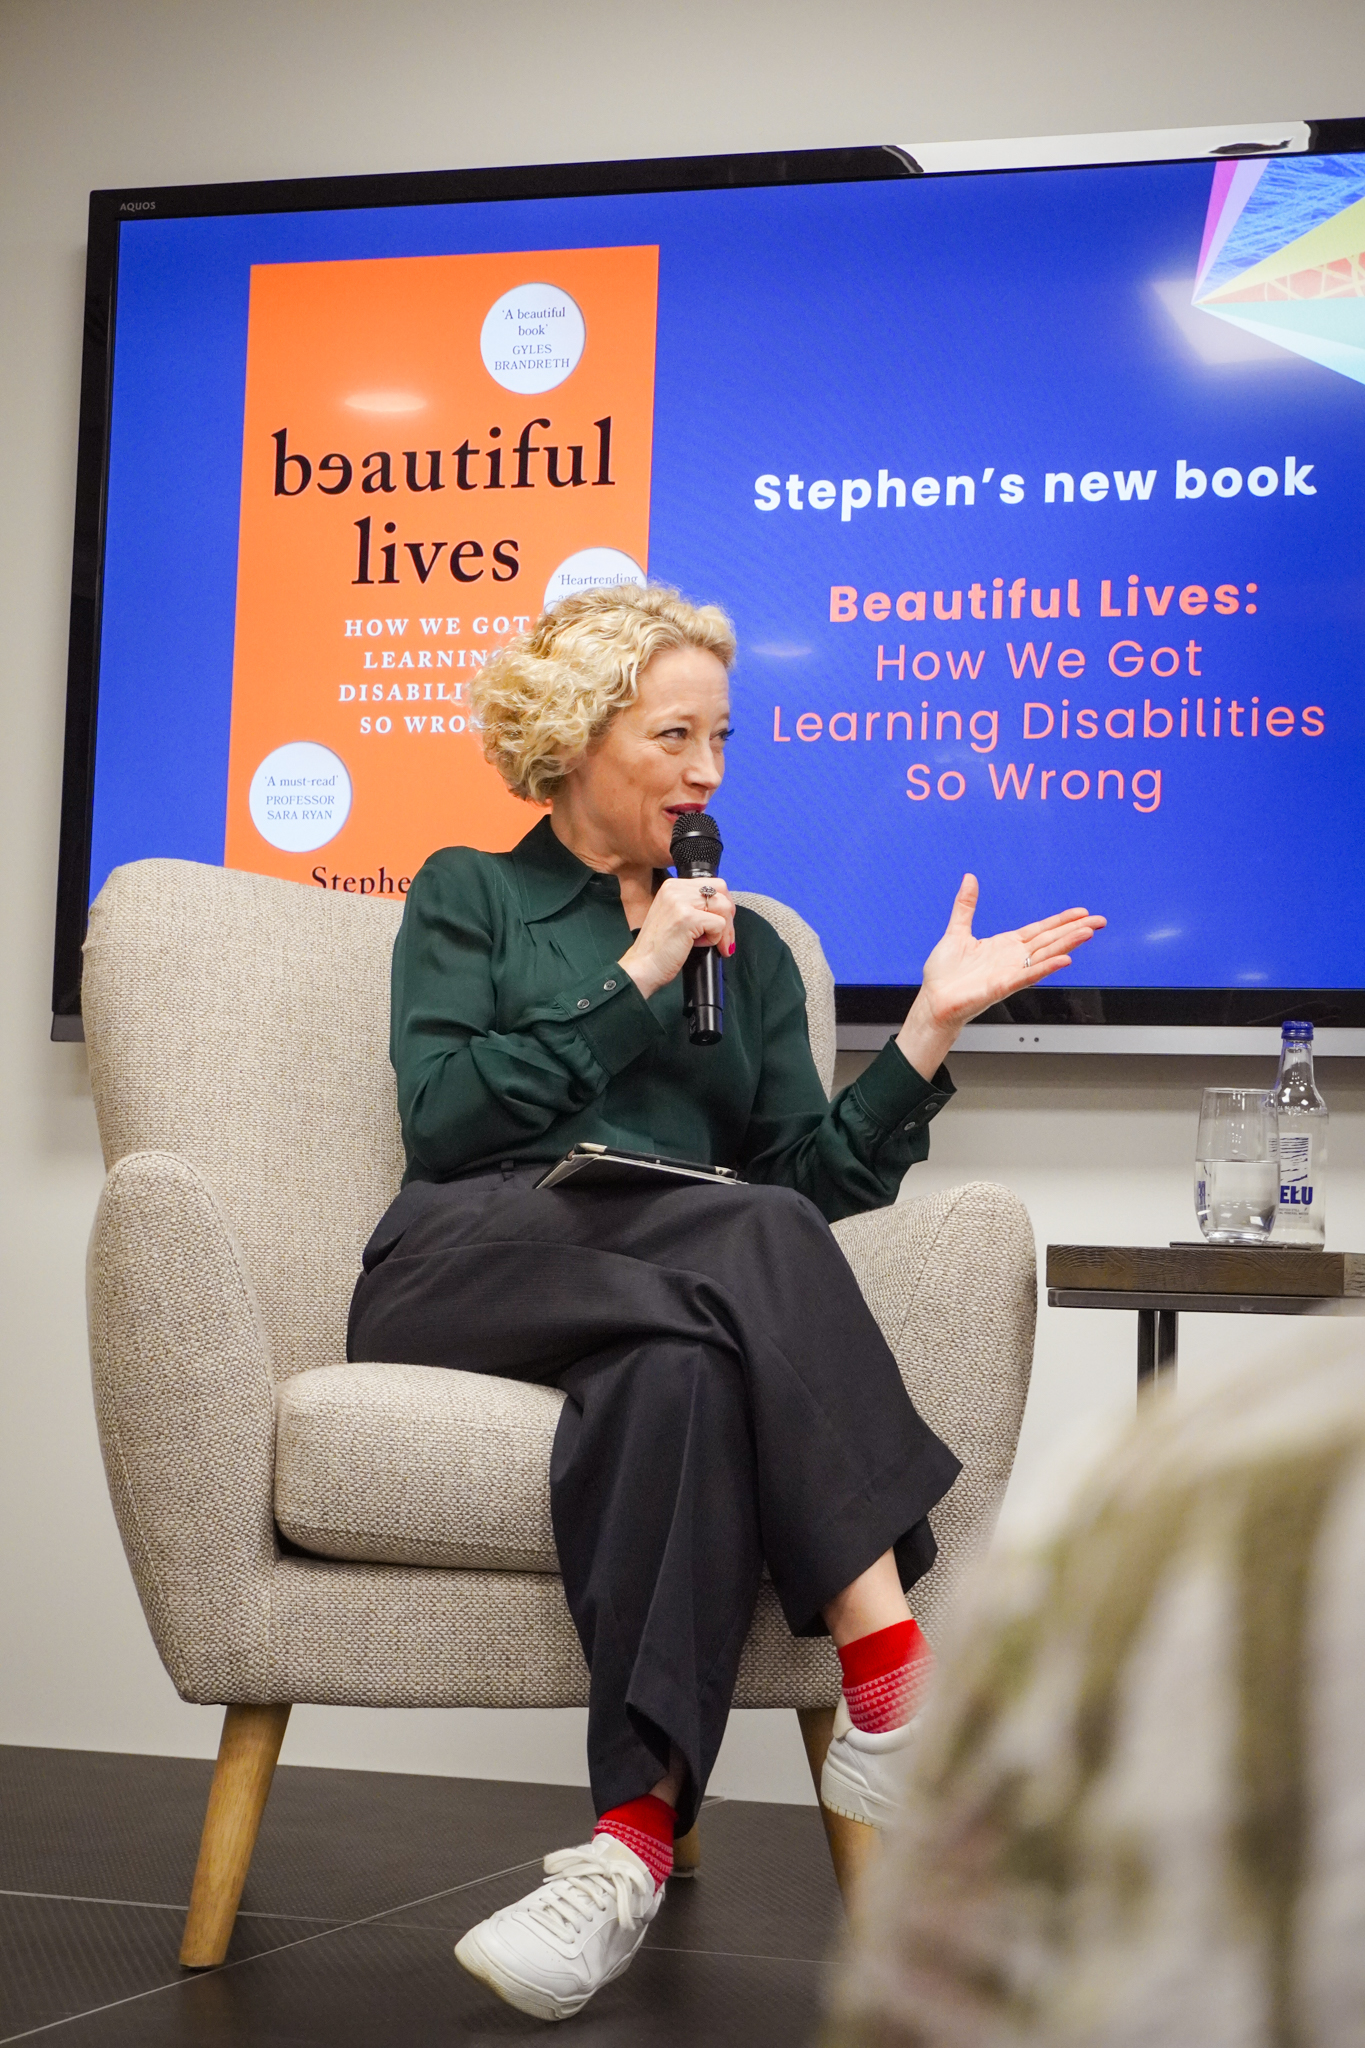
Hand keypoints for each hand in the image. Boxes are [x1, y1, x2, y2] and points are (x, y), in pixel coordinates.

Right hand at [619, 876, 735, 1000]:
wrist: (643, 966)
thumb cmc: (660, 947)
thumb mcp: (676, 916)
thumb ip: (695, 906)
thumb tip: (725, 908)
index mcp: (673, 886)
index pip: (714, 884)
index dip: (723, 905)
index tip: (722, 924)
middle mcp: (675, 889)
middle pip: (722, 892)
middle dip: (729, 916)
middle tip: (724, 938)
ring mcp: (680, 902)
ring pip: (724, 908)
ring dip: (723, 930)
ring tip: (708, 942)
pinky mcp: (687, 918)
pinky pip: (719, 924)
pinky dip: (714, 939)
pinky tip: (697, 945)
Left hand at [896, 874, 1105, 1080]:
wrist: (934, 1001)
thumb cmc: (944, 974)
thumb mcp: (957, 931)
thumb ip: (966, 906)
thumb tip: (969, 879)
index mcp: (1005, 945)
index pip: (1040, 930)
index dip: (1061, 921)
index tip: (1081, 913)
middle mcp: (1012, 958)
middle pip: (1050, 940)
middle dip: (1075, 930)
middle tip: (1099, 921)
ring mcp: (1010, 973)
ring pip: (1045, 955)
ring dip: (1067, 944)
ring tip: (1088, 933)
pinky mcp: (1003, 986)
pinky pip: (1029, 975)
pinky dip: (1046, 967)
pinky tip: (1064, 960)